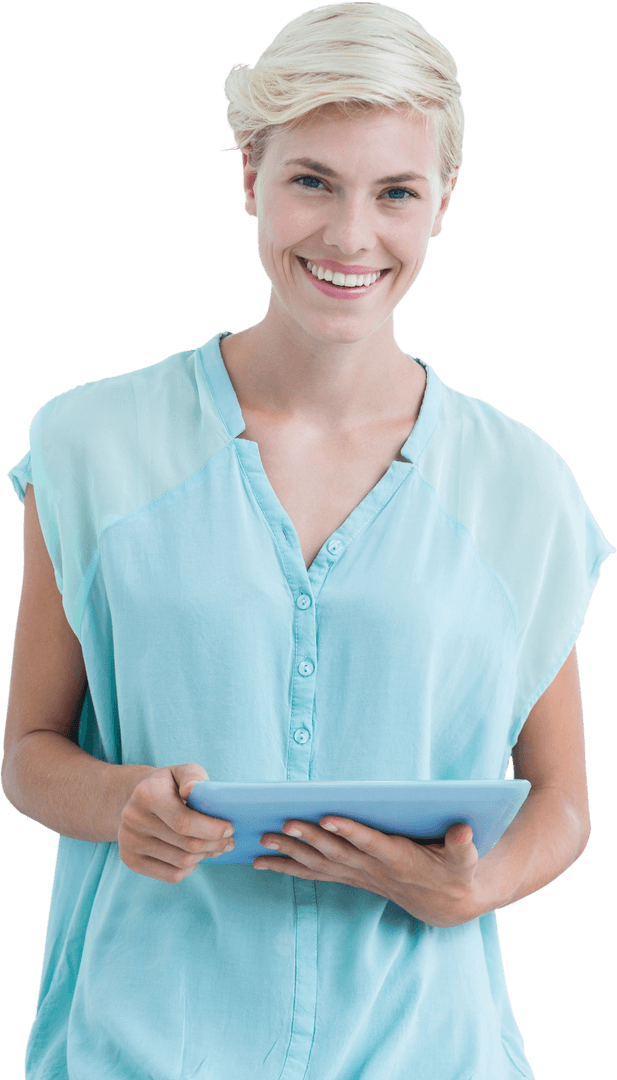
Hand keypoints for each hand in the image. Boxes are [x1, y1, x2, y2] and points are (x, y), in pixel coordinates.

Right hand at [118, 763, 234, 882]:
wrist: (135, 799)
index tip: (229, 828)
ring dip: (205, 856)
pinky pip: (170, 875)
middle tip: (229, 841)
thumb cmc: (167, 786)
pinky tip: (196, 857)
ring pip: (181, 861)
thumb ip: (192, 776)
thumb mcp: (181, 772)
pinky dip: (190, 868)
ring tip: (216, 848)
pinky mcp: (129, 860)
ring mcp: (128, 841)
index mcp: (146, 794)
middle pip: (186, 844)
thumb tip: (192, 790)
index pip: (184, 822)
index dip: (211, 829)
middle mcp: (133, 818)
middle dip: (214, 844)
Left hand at [255, 817, 479, 926]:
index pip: (370, 843)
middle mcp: (374, 869)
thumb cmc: (456, 871)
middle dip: (308, 839)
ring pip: (320, 864)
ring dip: (291, 853)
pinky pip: (315, 874)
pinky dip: (289, 868)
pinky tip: (264, 862)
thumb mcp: (466, 859)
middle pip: (336, 853)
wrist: (446, 903)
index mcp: (400, 858)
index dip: (350, 832)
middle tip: (282, 823)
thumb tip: (464, 830)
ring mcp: (360, 875)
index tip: (328, 818)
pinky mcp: (351, 877)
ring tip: (262, 841)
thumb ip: (464, 845)